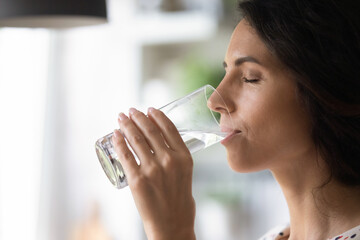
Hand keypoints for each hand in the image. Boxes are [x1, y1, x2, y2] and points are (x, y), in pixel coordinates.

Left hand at [112, 107, 195, 239]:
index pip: (169, 128)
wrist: (172, 224)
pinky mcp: (137, 180)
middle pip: (150, 131)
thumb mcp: (185, 173)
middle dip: (138, 117)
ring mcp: (152, 170)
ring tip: (121, 118)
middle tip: (130, 111)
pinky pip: (125, 156)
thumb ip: (176, 157)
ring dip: (126, 125)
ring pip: (136, 140)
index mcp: (184, 157)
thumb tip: (161, 142)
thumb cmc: (179, 200)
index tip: (149, 109)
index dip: (157, 115)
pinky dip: (118, 142)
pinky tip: (115, 135)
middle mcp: (169, 160)